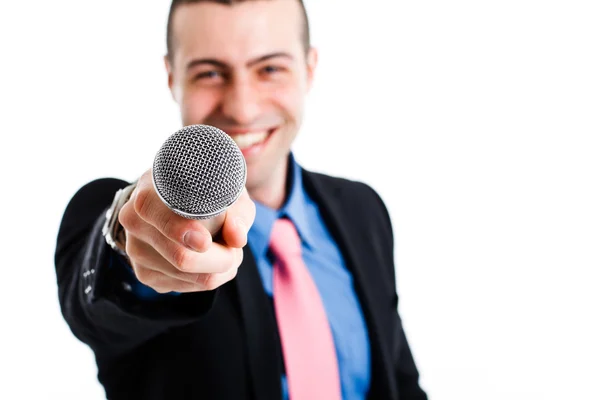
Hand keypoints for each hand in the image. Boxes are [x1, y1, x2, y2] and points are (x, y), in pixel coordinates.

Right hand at [118, 169, 255, 292]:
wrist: (178, 200)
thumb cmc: (206, 194)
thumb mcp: (226, 193)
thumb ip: (236, 213)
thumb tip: (237, 239)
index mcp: (149, 196)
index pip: (162, 220)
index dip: (183, 232)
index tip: (205, 242)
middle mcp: (135, 223)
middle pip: (182, 258)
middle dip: (221, 259)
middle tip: (236, 249)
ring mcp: (136, 251)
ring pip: (189, 276)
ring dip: (219, 269)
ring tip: (226, 250)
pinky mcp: (145, 274)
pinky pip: (185, 287)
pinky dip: (207, 277)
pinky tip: (209, 260)